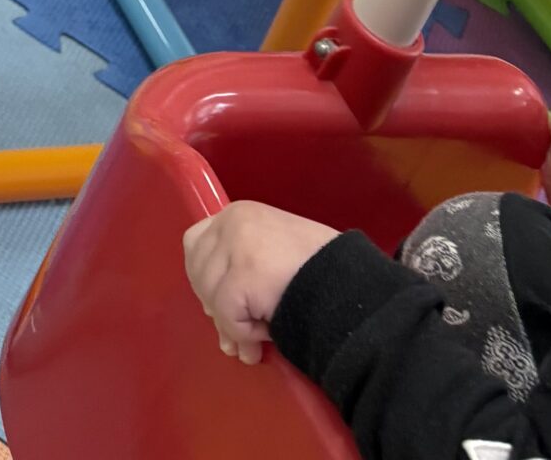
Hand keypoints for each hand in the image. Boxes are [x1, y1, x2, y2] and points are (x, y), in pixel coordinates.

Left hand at [183, 202, 340, 363]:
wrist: (354, 285)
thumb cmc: (322, 273)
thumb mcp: (275, 255)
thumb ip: (241, 272)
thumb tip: (214, 318)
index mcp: (239, 213)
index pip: (196, 245)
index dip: (205, 278)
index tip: (222, 304)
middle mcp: (232, 222)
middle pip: (197, 272)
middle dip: (214, 306)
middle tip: (237, 334)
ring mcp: (237, 247)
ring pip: (210, 296)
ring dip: (233, 325)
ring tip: (259, 337)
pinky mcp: (244, 276)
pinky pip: (227, 316)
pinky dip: (244, 334)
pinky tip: (265, 337)